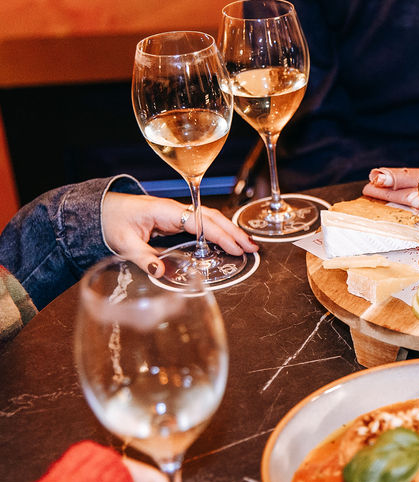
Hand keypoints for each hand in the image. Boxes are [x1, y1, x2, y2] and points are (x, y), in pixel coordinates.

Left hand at [101, 193, 258, 278]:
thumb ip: (142, 257)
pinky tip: (229, 241)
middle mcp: (176, 210)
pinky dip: (219, 231)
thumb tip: (160, 272)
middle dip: (234, 231)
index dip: (219, 235)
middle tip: (252, 246)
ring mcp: (178, 214)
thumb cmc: (112, 222)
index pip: (200, 221)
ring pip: (211, 219)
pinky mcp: (177, 220)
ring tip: (248, 244)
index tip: (234, 248)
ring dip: (230, 231)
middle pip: (212, 217)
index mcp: (166, 211)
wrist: (103, 210)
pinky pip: (203, 224)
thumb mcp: (124, 242)